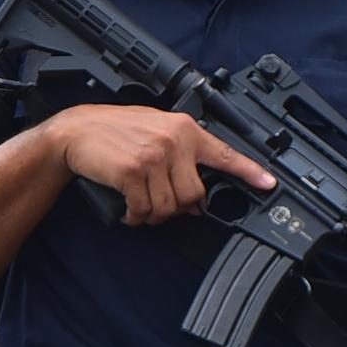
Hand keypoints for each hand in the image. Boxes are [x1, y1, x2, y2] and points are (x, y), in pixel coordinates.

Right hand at [54, 103, 272, 225]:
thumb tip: (196, 197)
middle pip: (194, 196)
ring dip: (153, 215)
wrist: (77, 131)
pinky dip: (135, 217)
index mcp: (185, 129)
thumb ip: (180, 155)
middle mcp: (174, 141)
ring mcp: (153, 156)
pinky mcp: (133, 172)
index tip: (268, 184)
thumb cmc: (116, 131)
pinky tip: (128, 209)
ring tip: (139, 205)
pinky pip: (144, 210)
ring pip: (169, 207)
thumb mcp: (156, 130)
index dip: (249, 172)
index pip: (224, 153)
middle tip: (159, 204)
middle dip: (177, 208)